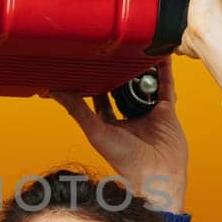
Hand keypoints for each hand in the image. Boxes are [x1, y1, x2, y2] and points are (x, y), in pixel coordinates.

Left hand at [50, 58, 187, 210]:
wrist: (157, 175)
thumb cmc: (126, 162)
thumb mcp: (95, 131)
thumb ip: (77, 110)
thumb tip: (54, 92)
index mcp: (110, 122)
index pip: (100, 95)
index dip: (95, 80)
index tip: (89, 62)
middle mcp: (129, 116)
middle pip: (124, 86)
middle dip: (120, 70)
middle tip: (114, 49)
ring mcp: (148, 112)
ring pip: (145, 83)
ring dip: (142, 67)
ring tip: (136, 45)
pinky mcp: (167, 110)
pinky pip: (166, 85)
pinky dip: (164, 70)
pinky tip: (160, 54)